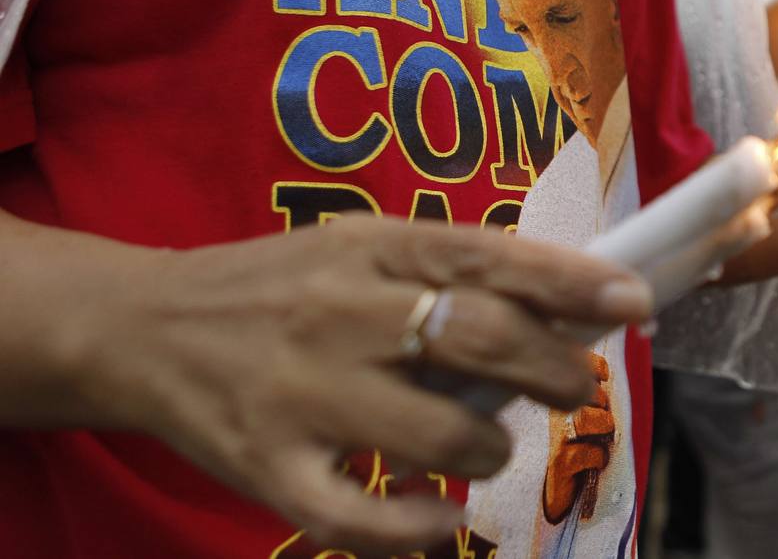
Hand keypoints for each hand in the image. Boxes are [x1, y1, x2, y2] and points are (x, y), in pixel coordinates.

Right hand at [78, 216, 651, 554]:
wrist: (142, 328)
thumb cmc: (275, 285)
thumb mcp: (356, 249)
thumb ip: (445, 271)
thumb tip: (561, 305)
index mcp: (370, 251)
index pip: (488, 257)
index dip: (569, 281)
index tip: (633, 298)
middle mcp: (341, 314)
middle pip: (478, 340)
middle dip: (553, 370)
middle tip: (581, 386)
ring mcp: (302, 394)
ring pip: (439, 434)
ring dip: (492, 451)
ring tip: (492, 447)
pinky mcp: (267, 468)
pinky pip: (359, 517)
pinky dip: (418, 530)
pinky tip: (447, 523)